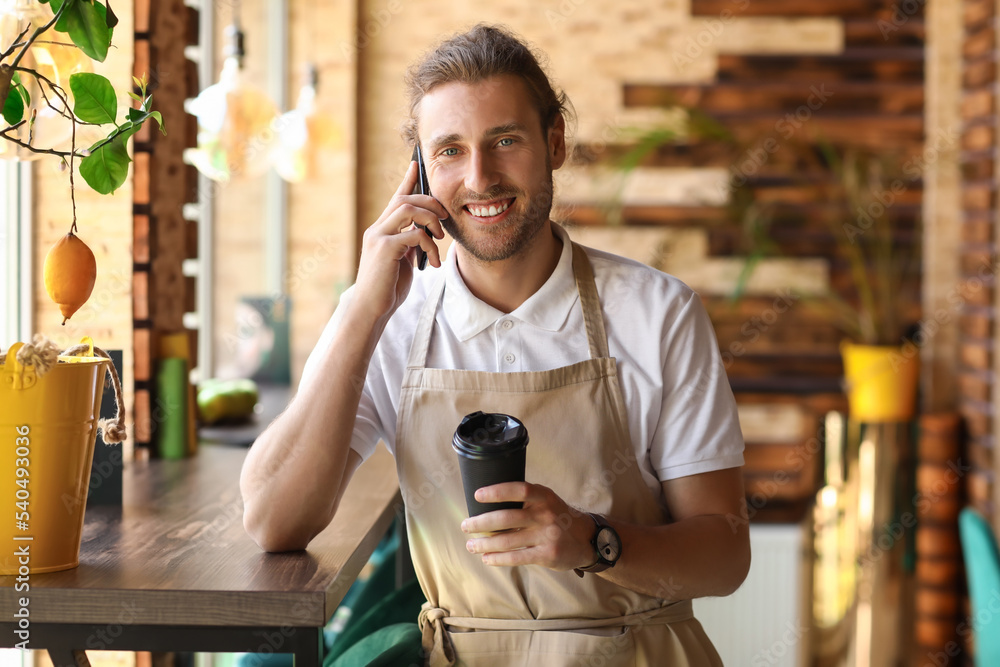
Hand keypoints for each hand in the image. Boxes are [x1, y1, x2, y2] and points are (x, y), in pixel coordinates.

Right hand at [352, 160, 447, 324]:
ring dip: (430, 220)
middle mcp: (377, 229)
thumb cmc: (387, 288)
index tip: (416, 164)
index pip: (395, 198)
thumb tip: (423, 234)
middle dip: (430, 202)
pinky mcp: (384, 249)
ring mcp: (379, 237)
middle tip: (444, 217)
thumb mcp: (402, 262)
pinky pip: (414, 234)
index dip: (406, 180)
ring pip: (408, 210)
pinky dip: (429, 244)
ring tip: (440, 237)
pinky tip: (434, 261)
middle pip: (405, 199)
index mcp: (381, 230)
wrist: (371, 309)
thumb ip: (409, 244)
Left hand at [461, 482, 596, 570]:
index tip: (477, 495)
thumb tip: (489, 501)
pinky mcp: (547, 555)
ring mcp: (547, 535)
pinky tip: (487, 558)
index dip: (497, 491)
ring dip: (484, 543)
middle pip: (506, 518)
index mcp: (544, 496)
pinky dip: (498, 558)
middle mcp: (546, 514)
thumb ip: (526, 499)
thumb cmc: (558, 517)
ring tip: (471, 545)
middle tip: (465, 525)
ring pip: (507, 540)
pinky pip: (517, 557)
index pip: (519, 489)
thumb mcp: (547, 500)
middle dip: (481, 522)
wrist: (586, 538)